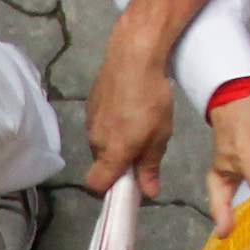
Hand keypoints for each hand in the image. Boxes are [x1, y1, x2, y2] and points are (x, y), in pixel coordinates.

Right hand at [83, 29, 171, 200]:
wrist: (132, 57)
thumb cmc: (150, 98)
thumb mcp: (160, 135)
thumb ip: (150, 166)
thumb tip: (149, 193)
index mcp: (113, 153)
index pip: (95, 185)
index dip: (109, 188)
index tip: (127, 181)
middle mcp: (96, 142)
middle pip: (101, 163)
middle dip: (118, 161)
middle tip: (142, 145)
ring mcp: (90, 123)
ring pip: (100, 143)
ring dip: (115, 141)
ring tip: (137, 120)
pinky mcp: (90, 106)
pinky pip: (99, 125)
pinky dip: (111, 124)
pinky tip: (127, 106)